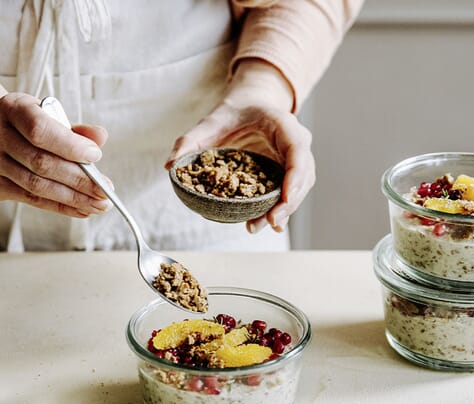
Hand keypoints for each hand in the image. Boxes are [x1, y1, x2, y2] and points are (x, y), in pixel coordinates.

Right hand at [0, 93, 111, 217]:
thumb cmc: (25, 123)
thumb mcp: (48, 115)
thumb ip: (75, 129)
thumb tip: (100, 137)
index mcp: (12, 107)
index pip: (40, 129)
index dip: (70, 145)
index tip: (96, 156)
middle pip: (40, 162)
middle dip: (79, 180)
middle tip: (105, 191)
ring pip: (36, 185)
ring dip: (73, 198)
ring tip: (98, 204)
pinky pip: (32, 199)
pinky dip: (60, 206)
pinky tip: (81, 209)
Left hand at [166, 60, 313, 233]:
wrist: (248, 108)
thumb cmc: (233, 113)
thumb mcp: (210, 121)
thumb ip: (190, 140)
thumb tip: (170, 165)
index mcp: (283, 124)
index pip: (297, 151)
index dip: (294, 176)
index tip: (285, 198)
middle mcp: (295, 143)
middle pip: (302, 176)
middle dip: (288, 202)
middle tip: (269, 221)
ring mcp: (294, 159)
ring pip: (298, 188)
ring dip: (282, 210)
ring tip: (257, 226)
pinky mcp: (288, 173)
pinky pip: (290, 193)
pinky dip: (281, 210)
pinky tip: (271, 227)